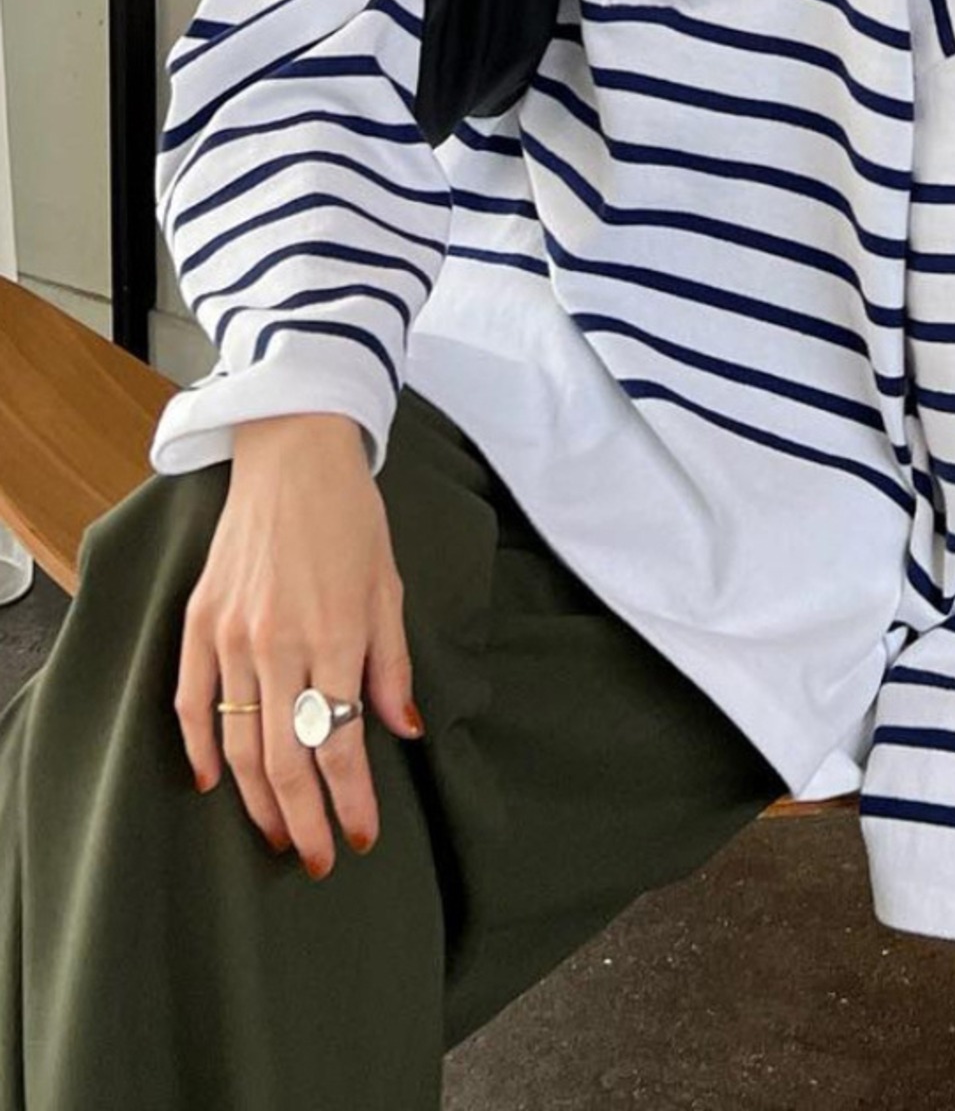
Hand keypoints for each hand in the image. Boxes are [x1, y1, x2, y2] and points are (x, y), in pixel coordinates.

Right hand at [173, 415, 425, 878]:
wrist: (293, 456)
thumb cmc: (351, 519)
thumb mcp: (388, 588)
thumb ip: (392, 665)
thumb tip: (404, 730)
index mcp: (336, 635)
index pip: (341, 742)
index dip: (350, 799)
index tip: (361, 836)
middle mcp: (279, 642)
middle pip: (286, 757)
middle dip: (305, 818)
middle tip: (318, 857)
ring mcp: (232, 634)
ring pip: (237, 742)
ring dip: (257, 799)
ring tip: (277, 834)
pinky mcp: (199, 621)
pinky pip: (191, 702)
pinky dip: (199, 748)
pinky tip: (213, 783)